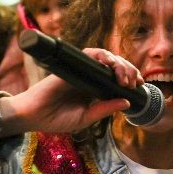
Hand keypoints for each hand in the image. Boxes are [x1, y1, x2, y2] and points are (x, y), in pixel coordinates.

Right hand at [0, 48, 140, 135]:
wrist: (32, 117)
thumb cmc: (56, 119)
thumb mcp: (86, 118)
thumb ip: (104, 109)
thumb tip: (127, 102)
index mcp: (93, 89)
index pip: (116, 78)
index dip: (130, 78)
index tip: (140, 86)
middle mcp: (88, 77)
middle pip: (114, 65)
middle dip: (129, 70)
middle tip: (135, 82)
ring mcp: (80, 70)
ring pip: (104, 57)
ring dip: (119, 64)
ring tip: (125, 78)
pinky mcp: (70, 66)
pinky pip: (88, 55)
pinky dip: (102, 56)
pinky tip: (110, 65)